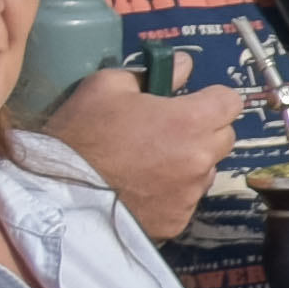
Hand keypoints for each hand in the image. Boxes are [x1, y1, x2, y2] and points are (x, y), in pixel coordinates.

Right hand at [44, 66, 253, 242]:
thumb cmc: (81, 134)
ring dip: (189, 165)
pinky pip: (186, 201)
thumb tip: (184, 65)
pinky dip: (172, 195)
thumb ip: (151, 73)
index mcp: (191, 121)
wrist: (57, 195)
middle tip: (167, 133)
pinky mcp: (178, 221)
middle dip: (203, 131)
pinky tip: (142, 190)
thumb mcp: (105, 86)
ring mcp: (191, 194)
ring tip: (150, 165)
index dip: (212, 100)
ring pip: (206, 171)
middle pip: (223, 138)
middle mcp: (201, 159)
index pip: (231, 102)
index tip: (191, 103)